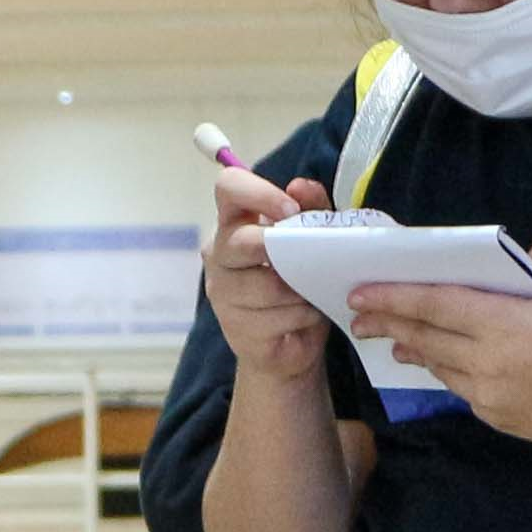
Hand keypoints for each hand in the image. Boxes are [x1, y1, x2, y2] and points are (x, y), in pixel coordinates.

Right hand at [204, 164, 328, 382]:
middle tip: (310, 258)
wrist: (291, 344)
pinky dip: (304, 316)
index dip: (260, 193)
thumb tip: (301, 186)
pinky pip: (279, 317)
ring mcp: (222, 293)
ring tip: (313, 292)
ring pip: (267, 285)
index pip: (228, 187)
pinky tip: (307, 316)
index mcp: (235, 221)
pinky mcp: (236, 328)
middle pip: (241, 241)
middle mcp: (219, 253)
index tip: (291, 210)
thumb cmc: (298, 283)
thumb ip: (311, 209)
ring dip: (302, 289)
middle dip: (281, 250)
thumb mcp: (312, 240)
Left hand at [352, 242, 531, 465]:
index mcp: (507, 327)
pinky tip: (436, 357)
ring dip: (412, 346)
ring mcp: (491, 398)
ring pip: (438, 365)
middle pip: (425, 337)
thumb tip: (516, 257)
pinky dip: (444, 368)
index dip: (393, 296)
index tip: (360, 291)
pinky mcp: (499, 419)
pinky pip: (461, 388)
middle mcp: (489, 365)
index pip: (435, 305)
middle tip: (357, 311)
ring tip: (392, 334)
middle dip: (387, 321)